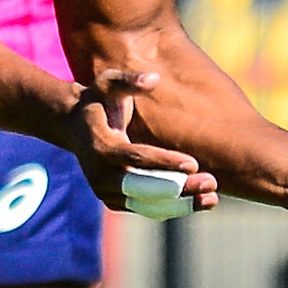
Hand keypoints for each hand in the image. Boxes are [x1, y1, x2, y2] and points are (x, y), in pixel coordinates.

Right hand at [61, 69, 218, 214]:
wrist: (75, 127)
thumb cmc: (98, 100)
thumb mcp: (108, 83)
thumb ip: (129, 81)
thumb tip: (153, 78)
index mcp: (99, 147)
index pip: (134, 159)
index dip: (163, 162)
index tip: (193, 163)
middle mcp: (99, 176)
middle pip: (142, 189)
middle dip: (177, 188)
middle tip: (210, 183)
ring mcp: (107, 193)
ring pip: (147, 206)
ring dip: (181, 204)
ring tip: (212, 198)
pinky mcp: (116, 201)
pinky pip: (147, 209)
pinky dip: (173, 207)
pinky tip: (202, 201)